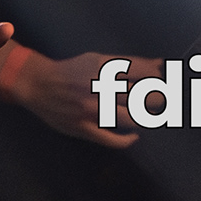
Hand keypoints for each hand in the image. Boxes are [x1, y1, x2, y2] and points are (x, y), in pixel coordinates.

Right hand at [4, 48, 162, 147]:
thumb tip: (161, 65)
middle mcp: (98, 89)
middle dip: (158, 98)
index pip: (143, 73)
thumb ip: (129, 64)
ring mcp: (91, 110)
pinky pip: (113, 140)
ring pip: (133, 119)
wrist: (36, 84)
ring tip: (146, 115)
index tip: (164, 80)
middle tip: (158, 99)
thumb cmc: (70, 71)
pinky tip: (132, 136)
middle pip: (144, 97)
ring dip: (145, 118)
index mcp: (102, 68)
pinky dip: (127, 140)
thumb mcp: (96, 60)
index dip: (159, 78)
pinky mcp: (83, 128)